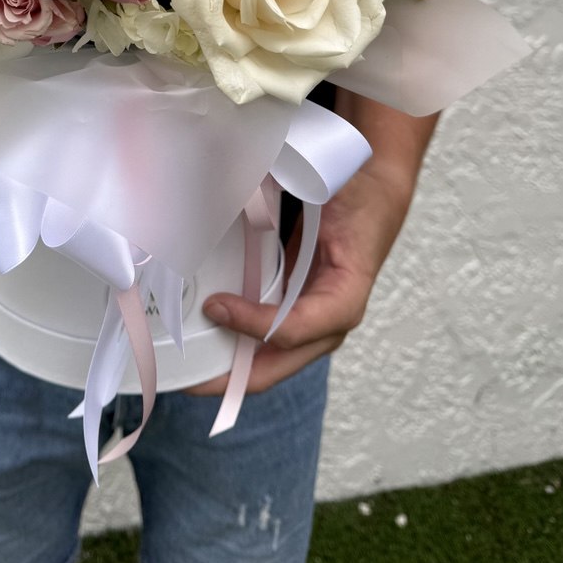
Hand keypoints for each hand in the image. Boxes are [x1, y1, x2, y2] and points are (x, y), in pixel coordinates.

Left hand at [187, 92, 439, 395]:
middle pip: (278, 364)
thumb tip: (233, 185)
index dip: (253, 324)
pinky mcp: (298, 303)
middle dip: (232, 377)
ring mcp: (313, 314)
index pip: (296, 328)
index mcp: (345, 294)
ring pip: (269, 357)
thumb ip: (288, 196)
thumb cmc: (355, 191)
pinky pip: (265, 333)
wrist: (375, 183)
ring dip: (231, 364)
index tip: (216, 305)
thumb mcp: (328, 194)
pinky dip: (236, 338)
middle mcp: (330, 317)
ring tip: (188, 366)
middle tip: (188, 380)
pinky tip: (206, 333)